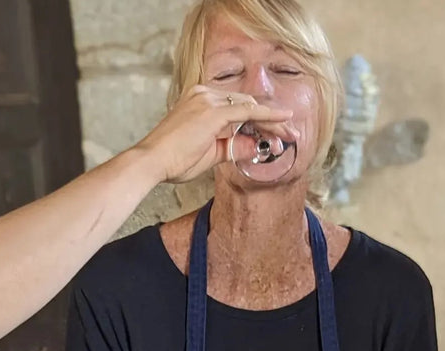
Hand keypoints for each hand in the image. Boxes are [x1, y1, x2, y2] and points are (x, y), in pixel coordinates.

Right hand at [132, 85, 296, 183]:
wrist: (152, 162)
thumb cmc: (174, 160)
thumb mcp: (211, 154)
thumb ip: (234, 148)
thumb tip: (256, 147)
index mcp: (201, 102)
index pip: (238, 108)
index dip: (261, 120)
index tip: (278, 132)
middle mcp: (204, 95)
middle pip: (247, 104)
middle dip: (272, 120)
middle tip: (292, 133)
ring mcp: (207, 100)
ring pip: (250, 106)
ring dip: (272, 120)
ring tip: (291, 133)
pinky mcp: (211, 111)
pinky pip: (246, 111)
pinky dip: (266, 115)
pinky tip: (282, 120)